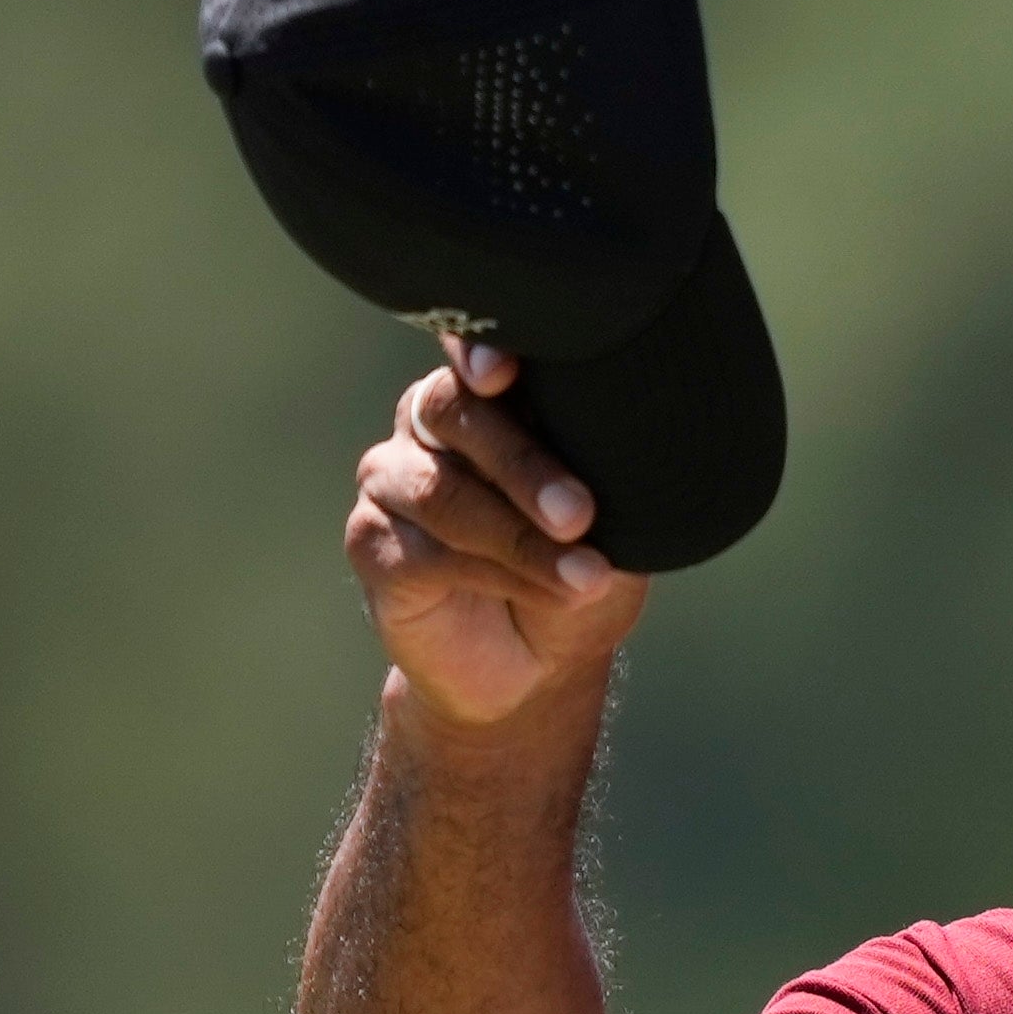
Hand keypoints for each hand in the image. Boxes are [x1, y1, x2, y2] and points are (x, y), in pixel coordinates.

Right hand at [347, 338, 647, 728]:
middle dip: (524, 464)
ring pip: (443, 490)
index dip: (480, 347)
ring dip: (520, 536)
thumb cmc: (582, 564)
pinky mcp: (373, 544)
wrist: (538, 666)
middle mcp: (429, 423)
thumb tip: (639, 442)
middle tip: (582, 514)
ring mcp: (393, 479)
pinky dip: (498, 574)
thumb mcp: (618, 516)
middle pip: (456, 412)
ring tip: (586, 574)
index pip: (475, 348)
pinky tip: (549, 591)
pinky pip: (429, 551)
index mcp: (491, 393)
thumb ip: (610, 468)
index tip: (506, 371)